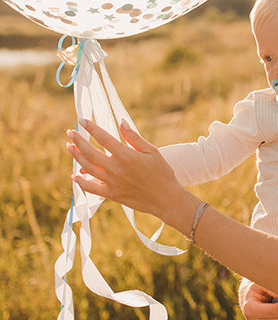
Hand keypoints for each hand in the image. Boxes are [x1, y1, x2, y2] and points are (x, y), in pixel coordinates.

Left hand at [67, 119, 196, 231]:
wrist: (166, 199)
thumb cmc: (162, 173)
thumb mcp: (152, 151)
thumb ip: (134, 137)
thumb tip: (121, 122)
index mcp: (126, 156)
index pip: (103, 138)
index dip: (91, 128)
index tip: (82, 120)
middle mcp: (116, 169)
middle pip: (90, 153)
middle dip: (78, 141)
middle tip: (70, 132)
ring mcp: (112, 183)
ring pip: (88, 169)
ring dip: (77, 157)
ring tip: (70, 147)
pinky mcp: (112, 195)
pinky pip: (92, 189)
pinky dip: (82, 182)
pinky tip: (75, 176)